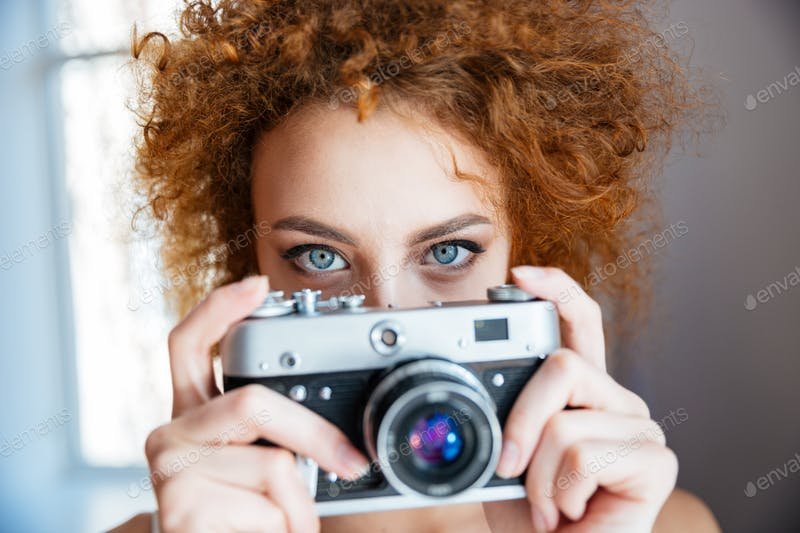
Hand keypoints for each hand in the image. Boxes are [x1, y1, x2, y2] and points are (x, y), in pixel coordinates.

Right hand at [144, 276, 370, 532]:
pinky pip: (268, 509)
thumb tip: (342, 427)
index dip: (219, 308)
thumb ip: (276, 433)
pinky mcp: (180, 513)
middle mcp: (171, 434)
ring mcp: (170, 472)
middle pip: (251, 402)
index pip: (188, 345)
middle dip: (314, 433)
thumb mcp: (257, 463)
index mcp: (191, 412)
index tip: (257, 284)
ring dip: (300, 503)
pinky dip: (289, 527)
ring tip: (285, 520)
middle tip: (350, 462)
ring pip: (273, 465)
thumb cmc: (242, 512)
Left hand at [483, 266, 676, 532]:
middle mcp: (615, 399)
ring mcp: (639, 427)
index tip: (519, 274)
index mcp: (581, 391)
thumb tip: (466, 375)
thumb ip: (504, 411)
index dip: (557, 289)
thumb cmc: (530, 514)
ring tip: (550, 505)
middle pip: (563, 364)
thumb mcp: (504, 452)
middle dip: (520, 419)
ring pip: (565, 420)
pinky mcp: (655, 460)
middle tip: (508, 467)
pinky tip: (574, 513)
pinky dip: (560, 492)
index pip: (580, 321)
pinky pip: (583, 452)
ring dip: (539, 476)